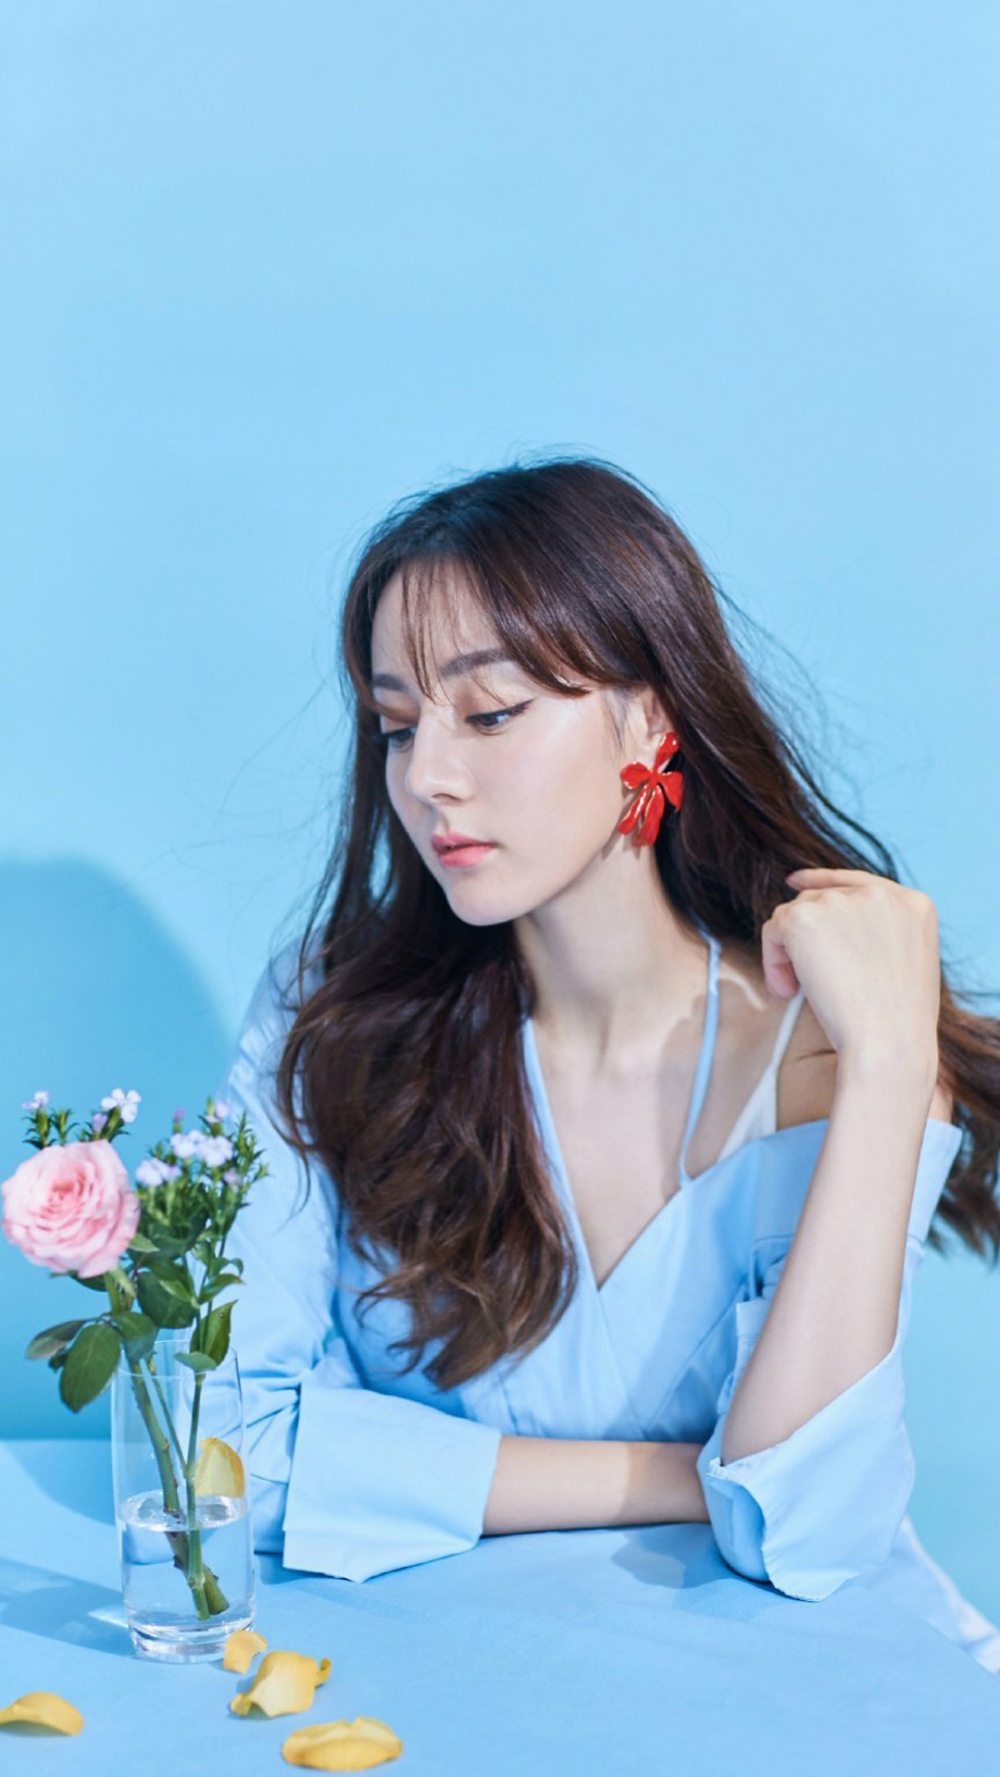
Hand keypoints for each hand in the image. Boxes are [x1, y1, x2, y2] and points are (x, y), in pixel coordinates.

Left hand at [761, 866, 940, 1070]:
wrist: (889, 1044)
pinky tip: (788, 993)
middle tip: (802, 981)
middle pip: (821, 898)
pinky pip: (774, 931)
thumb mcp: (908, 965)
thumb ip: (881, 935)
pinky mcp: (805, 918)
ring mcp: (842, 902)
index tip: (795, 883)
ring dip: (789, 953)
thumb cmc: (898, 1023)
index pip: (859, 882)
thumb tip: (831, 926)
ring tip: (797, 993)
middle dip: (807, 937)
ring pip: (794, 915)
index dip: (823, 881)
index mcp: (914, 903)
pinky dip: (773, 962)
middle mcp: (880, 894)